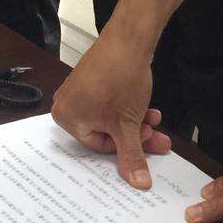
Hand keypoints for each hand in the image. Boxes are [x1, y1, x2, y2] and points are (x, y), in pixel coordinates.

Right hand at [51, 21, 170, 187]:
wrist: (129, 39)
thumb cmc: (120, 78)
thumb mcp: (128, 125)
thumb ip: (132, 156)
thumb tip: (137, 183)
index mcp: (66, 118)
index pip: (99, 146)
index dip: (126, 144)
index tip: (145, 139)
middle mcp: (67, 103)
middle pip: (106, 131)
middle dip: (134, 134)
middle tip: (156, 134)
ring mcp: (79, 89)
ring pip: (111, 117)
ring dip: (135, 120)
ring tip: (154, 116)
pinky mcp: (92, 78)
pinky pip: (109, 102)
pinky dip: (127, 107)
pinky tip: (146, 105)